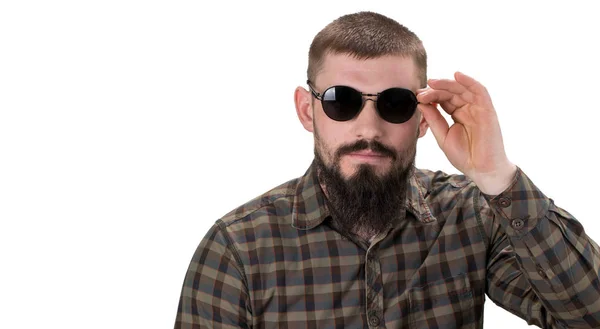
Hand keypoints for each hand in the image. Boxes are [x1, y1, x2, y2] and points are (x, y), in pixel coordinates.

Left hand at [416, 71, 516, 194]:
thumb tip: (421, 104)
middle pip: (451, 92)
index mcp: (457, 115)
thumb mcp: (443, 136)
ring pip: (462, 89)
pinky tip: (457, 75)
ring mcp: (478, 108)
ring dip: (447, 83)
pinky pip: (479, 91)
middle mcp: (468, 109)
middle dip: (435, 89)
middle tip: (421, 92)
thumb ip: (433, 120)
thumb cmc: (464, 156)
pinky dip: (469, 81)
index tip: (417, 97)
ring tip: (432, 83)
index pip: (443, 100)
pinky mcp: (487, 110)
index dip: (430, 96)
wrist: (481, 169)